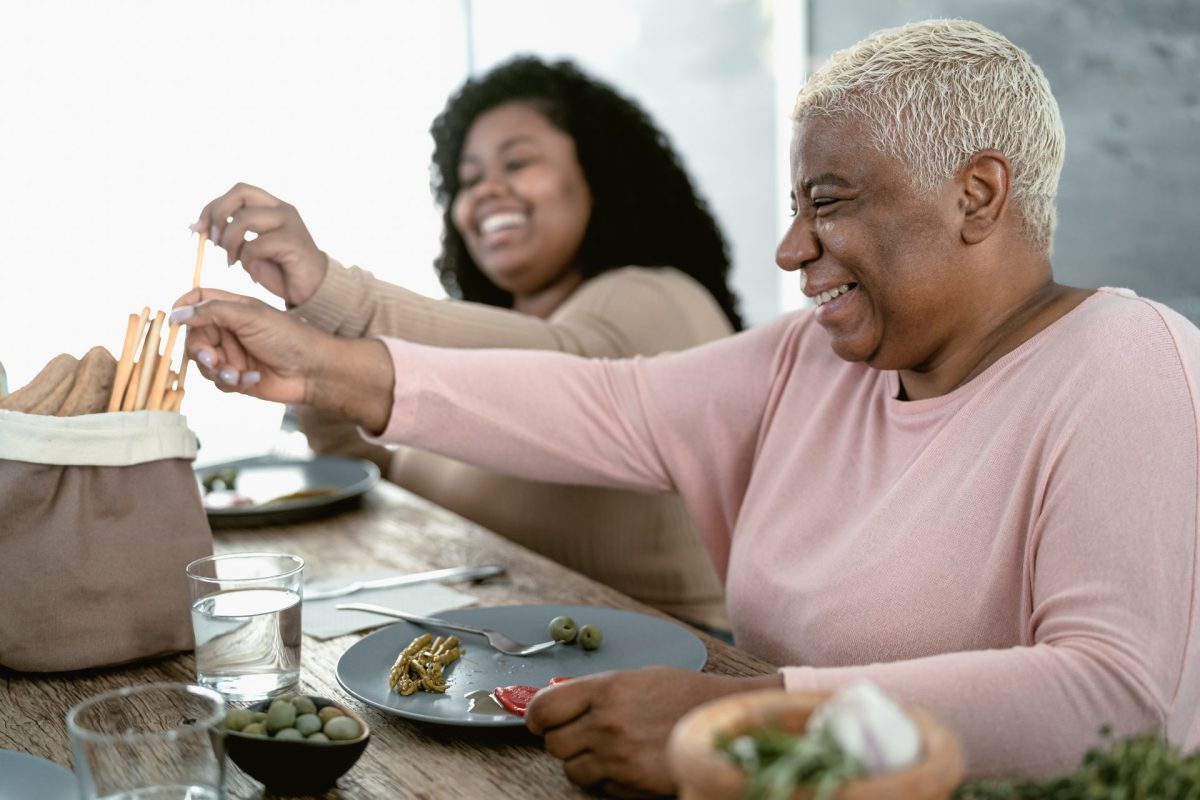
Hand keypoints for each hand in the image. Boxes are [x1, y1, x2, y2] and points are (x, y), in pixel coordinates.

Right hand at [171, 288, 394, 431]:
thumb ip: (213, 311)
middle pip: (194, 337)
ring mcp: (233, 354)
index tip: (174, 321)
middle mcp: (229, 330)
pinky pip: (218, 382)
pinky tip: (253, 378)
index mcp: (232, 308)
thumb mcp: (249, 316)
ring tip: (237, 373)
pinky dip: (232, 382)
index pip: (197, 300)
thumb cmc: (288, 336)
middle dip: (200, 351)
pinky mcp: (238, 377)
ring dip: (217, 370)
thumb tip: (177, 313)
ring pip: (202, 363)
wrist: (313, 370)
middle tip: (211, 359)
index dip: (183, 308)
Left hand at [192, 183, 327, 305]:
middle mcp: (281, 209)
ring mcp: (289, 223)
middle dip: (218, 214)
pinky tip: (251, 273)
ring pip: (244, 219)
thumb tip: (194, 226)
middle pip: (240, 192)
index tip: (197, 228)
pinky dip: (246, 260)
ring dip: (229, 242)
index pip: (237, 192)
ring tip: (231, 261)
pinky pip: (255, 246)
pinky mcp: (293, 242)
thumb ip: (228, 235)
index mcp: (272, 206)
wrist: (311, 291)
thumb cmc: (281, 270)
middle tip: (213, 239)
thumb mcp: (248, 249)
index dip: (212, 207)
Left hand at [525, 667, 783, 795]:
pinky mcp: (630, 781)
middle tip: (579, 735)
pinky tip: (625, 763)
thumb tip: (562, 702)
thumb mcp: (638, 678)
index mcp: (606, 688)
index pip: (544, 706)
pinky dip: (604, 778)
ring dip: (581, 762)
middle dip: (561, 740)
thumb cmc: (684, 696)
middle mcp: (606, 722)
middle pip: (552, 742)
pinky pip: (597, 785)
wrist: (724, 721)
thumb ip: (598, 691)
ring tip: (606, 750)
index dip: (536, 716)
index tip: (540, 720)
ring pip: (570, 768)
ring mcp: (617, 755)